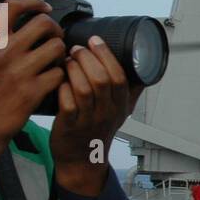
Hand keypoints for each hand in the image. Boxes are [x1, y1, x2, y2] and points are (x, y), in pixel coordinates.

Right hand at [0, 0, 65, 194]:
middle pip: (44, 23)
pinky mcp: (32, 91)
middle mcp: (2, 51)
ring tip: (55, 62)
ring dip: (61, 54)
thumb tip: (12, 17)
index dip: (35, 2)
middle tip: (54, 40)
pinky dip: (60, 77)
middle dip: (55, 30)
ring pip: (57, 47)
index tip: (45, 8)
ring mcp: (18, 71)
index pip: (14, 5)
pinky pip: (59, 73)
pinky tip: (53, 81)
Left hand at [49, 36, 144, 195]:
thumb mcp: (121, 111)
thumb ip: (131, 89)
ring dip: (73, 70)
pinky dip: (62, 88)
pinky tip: (58, 80)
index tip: (95, 40)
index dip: (106, 55)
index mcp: (121, 105)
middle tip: (76, 48)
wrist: (82, 159)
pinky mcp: (69, 127)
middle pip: (102, 80)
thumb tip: (140, 65)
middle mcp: (107, 113)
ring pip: (83, 90)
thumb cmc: (98, 130)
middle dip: (87, 58)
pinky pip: (66, 104)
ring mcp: (88, 121)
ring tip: (67, 60)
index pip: (119, 77)